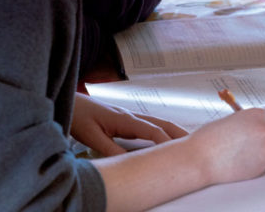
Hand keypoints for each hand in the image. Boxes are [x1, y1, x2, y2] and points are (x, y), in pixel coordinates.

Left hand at [71, 93, 187, 155]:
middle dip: (179, 134)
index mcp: (125, 119)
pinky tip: (163, 139)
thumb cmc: (78, 116)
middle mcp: (131, 115)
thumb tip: (127, 162)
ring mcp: (129, 116)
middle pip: (162, 124)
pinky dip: (161, 131)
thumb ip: (110, 148)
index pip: (153, 131)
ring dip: (172, 132)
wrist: (70, 102)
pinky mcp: (125, 119)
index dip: (167, 143)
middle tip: (195, 144)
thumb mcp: (91, 136)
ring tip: (185, 142)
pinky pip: (149, 125)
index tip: (177, 154)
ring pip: (157, 123)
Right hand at [189, 106, 264, 184]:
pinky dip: (261, 164)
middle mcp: (264, 128)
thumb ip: (249, 123)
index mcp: (256, 114)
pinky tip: (246, 162)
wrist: (200, 157)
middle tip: (263, 144)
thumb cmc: (210, 140)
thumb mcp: (232, 121)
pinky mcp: (263, 163)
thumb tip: (259, 127)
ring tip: (250, 154)